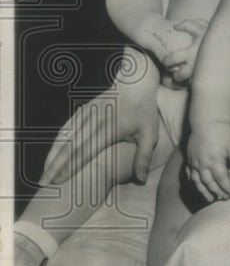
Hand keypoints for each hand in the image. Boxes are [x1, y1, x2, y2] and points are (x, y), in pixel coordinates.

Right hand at [41, 47, 159, 185]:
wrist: (135, 82)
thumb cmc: (144, 111)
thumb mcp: (150, 134)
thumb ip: (144, 157)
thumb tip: (142, 181)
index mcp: (110, 128)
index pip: (86, 151)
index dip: (71, 167)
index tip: (60, 181)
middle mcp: (94, 121)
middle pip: (70, 147)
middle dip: (55, 166)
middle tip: (44, 183)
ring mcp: (86, 114)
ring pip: (64, 137)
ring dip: (52, 156)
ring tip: (43, 174)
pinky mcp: (82, 110)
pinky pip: (66, 128)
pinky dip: (57, 143)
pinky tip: (51, 156)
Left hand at [163, 18, 208, 84]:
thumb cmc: (217, 34)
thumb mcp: (202, 26)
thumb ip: (187, 24)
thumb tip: (175, 27)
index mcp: (190, 52)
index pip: (172, 60)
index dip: (167, 61)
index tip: (167, 62)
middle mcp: (196, 65)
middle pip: (180, 76)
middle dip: (175, 77)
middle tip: (175, 74)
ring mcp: (204, 73)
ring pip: (190, 83)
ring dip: (188, 82)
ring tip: (188, 79)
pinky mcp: (213, 79)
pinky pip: (203, 84)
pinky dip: (199, 83)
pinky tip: (200, 79)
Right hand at [186, 121, 229, 201]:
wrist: (206, 120)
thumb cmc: (222, 132)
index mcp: (215, 161)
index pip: (222, 180)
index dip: (228, 188)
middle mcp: (203, 164)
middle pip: (210, 183)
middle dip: (218, 192)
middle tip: (224, 198)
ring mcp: (194, 162)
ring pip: (198, 181)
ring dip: (204, 191)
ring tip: (210, 199)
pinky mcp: (190, 158)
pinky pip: (190, 174)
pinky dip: (194, 182)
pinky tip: (198, 186)